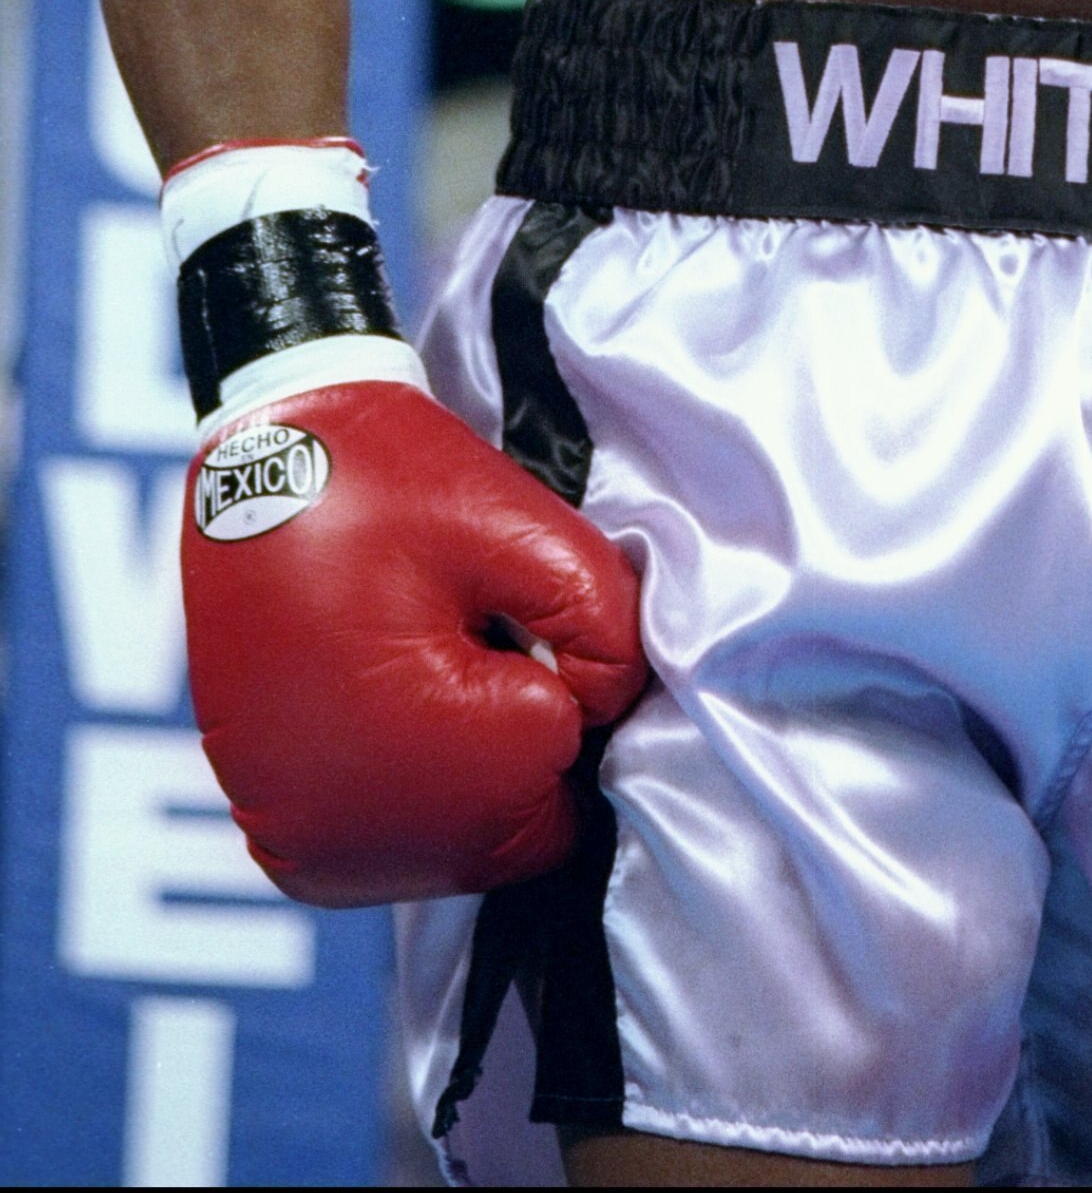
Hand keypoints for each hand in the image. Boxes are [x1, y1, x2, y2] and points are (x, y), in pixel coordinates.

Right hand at [184, 379, 646, 904]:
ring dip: (474, 773)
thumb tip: (611, 705)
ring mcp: (316, 854)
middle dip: (522, 734)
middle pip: (526, 826)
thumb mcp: (522, 521)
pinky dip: (422, 791)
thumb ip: (601, 619)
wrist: (251, 466)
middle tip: (467, 632)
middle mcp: (357, 838)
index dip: (557, 667)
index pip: (568, 751)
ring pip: (468, 843)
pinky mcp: (290, 851)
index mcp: (427, 756)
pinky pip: (403, 849)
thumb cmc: (387, 482)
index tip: (502, 606)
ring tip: (418, 661)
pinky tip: (389, 701)